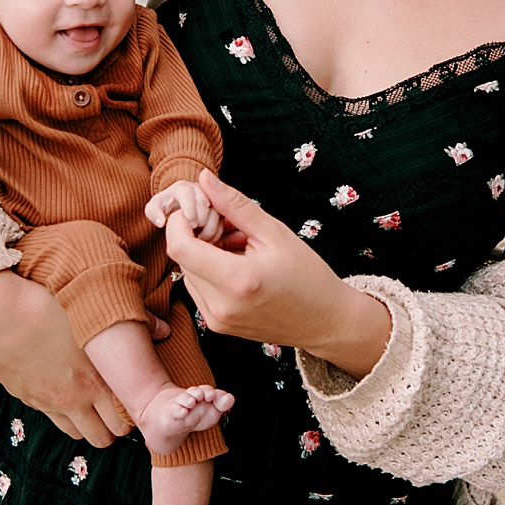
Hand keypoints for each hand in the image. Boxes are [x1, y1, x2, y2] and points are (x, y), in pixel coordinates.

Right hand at [0, 271, 168, 446]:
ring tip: (98, 406)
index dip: (136, 414)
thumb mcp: (93, 313)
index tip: (137, 399)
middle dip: (118, 426)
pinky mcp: (33, 401)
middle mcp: (77, 399)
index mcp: (97, 380)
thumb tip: (165, 329)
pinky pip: (58, 424)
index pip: (127, 420)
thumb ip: (137, 321)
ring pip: (82, 436)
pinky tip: (71, 398)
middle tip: (121, 407)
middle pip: (108, 436)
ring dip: (93, 426)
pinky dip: (69, 418)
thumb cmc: (48, 308)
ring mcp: (53, 404)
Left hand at [145, 179, 223, 240]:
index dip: (190, 208)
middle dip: (202, 219)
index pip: (187, 194)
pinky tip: (209, 241)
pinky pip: (223, 220)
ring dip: (211, 227)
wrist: (177, 209)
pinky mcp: (219, 210)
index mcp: (182, 188)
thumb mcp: (154, 209)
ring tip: (201, 239)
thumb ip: (153, 213)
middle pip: (206, 201)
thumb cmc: (164, 208)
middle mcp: (198, 190)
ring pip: (217, 211)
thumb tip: (160, 222)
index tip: (191, 224)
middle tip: (197, 233)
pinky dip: (217, 232)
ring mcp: (211, 199)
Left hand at [165, 170, 391, 377]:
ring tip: (240, 247)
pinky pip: (199, 289)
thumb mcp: (274, 232)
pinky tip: (238, 265)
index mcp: (236, 281)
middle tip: (231, 227)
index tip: (202, 209)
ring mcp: (217, 320)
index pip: (179, 246)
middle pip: (182, 258)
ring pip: (188, 273)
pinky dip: (210, 271)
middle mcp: (220, 306)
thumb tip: (204, 179)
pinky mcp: (218, 326)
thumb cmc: (307, 275)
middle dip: (197, 234)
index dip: (180, 221)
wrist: (324, 321)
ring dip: (203, 253)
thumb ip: (234, 205)